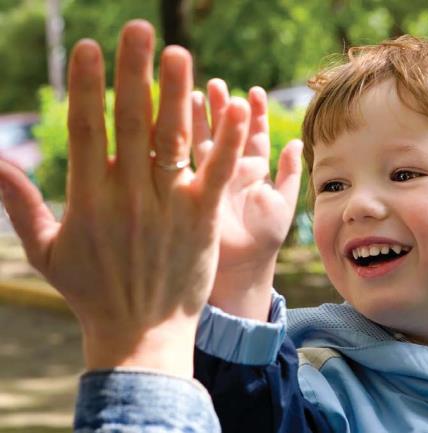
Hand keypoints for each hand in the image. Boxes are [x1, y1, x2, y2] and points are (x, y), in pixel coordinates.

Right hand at [0, 20, 248, 377]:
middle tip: (139, 29)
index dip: (86, 87)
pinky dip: (227, 141)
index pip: (86, 131)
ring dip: (178, 96)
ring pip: (173, 141)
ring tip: (180, 55)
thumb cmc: (92, 292)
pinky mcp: (202, 220)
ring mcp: (168, 208)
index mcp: (88, 200)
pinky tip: (236, 108)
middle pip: (132, 124)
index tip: (87, 48)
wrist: (141, 334)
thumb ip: (21, 204)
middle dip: (134, 73)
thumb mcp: (45, 251)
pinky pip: (216, 173)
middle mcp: (128, 197)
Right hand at [191, 82, 302, 320]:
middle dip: (221, 107)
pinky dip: (178, 145)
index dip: (253, 114)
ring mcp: (207, 181)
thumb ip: (288, 173)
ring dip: (198, 118)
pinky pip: (184, 165)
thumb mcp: (282, 203)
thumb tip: (295, 141)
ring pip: (202, 142)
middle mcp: (227, 171)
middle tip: (216, 84)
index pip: (251, 135)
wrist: (240, 271)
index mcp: (251, 172)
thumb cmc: (265, 239)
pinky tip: (170, 124)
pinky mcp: (190, 193)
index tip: (254, 91)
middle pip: (224, 132)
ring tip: (194, 93)